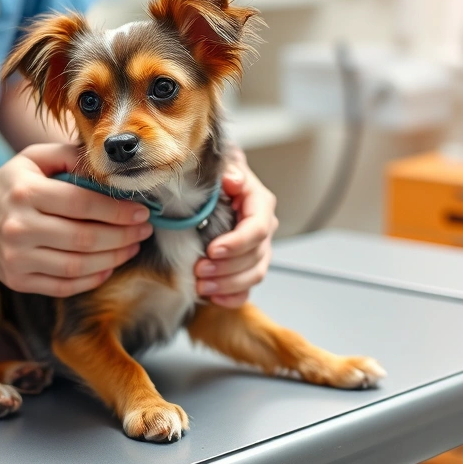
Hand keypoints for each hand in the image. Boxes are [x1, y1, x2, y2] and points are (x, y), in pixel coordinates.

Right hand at [0, 143, 152, 297]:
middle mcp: (19, 227)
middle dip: (122, 236)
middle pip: (84, 238)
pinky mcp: (18, 281)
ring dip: (113, 258)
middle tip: (144, 231)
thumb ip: (68, 155)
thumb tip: (107, 163)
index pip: (82, 204)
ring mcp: (17, 258)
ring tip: (132, 247)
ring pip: (77, 265)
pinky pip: (64, 285)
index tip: (142, 212)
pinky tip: (108, 266)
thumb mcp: (32, 159)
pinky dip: (91, 279)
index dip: (117, 211)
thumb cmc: (9, 187)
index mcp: (25, 193)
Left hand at [195, 147, 277, 307]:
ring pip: (253, 275)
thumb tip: (233, 180)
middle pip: (256, 256)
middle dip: (227, 268)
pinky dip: (232, 297)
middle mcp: (263, 229)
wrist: (212, 187)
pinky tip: (214, 298)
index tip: (213, 250)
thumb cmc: (217, 177)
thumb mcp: (222, 165)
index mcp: (260, 204)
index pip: (258, 228)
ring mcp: (257, 251)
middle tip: (199, 270)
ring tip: (201, 285)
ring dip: (227, 284)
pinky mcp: (246, 267)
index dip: (237, 243)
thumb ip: (229, 170)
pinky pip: (246, 289)